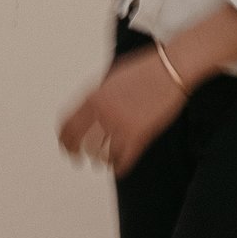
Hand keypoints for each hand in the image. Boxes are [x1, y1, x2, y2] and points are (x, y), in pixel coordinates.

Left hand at [57, 48, 188, 177]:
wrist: (172, 69)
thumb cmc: (146, 69)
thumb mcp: (112, 78)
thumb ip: (97, 96)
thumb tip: (87, 110)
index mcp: (93, 97)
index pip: (68, 126)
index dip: (64, 140)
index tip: (66, 146)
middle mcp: (104, 113)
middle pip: (80, 144)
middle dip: (76, 154)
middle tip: (77, 160)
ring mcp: (121, 125)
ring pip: (101, 155)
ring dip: (100, 160)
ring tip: (102, 161)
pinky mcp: (140, 136)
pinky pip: (123, 160)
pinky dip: (119, 167)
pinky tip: (119, 168)